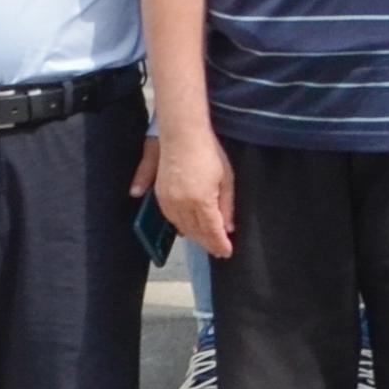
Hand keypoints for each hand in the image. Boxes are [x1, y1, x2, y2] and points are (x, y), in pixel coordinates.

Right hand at [154, 126, 235, 259]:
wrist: (182, 136)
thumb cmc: (209, 153)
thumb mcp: (226, 179)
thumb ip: (227, 206)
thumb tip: (228, 228)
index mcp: (201, 201)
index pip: (212, 231)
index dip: (219, 244)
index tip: (227, 252)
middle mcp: (182, 204)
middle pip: (196, 232)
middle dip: (208, 243)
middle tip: (219, 251)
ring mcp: (168, 201)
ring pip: (181, 228)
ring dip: (194, 237)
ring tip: (206, 243)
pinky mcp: (160, 195)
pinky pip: (170, 219)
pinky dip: (181, 227)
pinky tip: (189, 230)